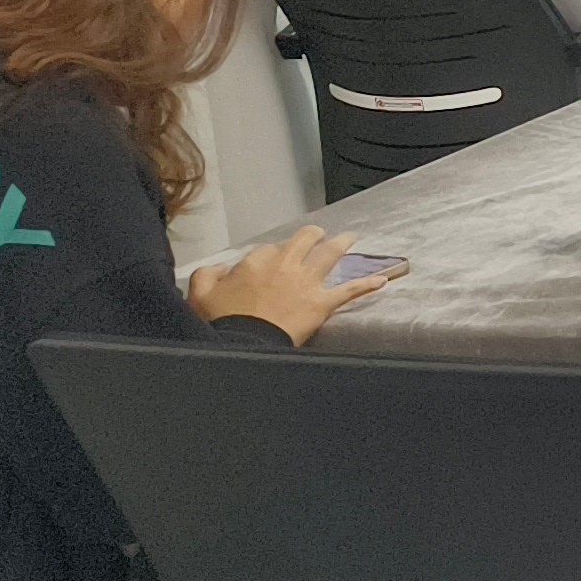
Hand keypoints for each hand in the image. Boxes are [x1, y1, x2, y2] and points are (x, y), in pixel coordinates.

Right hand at [188, 223, 400, 345]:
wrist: (244, 345)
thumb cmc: (222, 322)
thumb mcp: (199, 294)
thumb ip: (207, 274)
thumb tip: (220, 268)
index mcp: (256, 261)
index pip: (269, 248)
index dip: (271, 255)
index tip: (270, 263)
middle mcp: (285, 265)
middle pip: (304, 239)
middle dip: (312, 235)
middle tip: (317, 235)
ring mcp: (306, 283)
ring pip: (329, 255)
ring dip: (341, 244)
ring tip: (350, 237)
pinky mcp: (321, 303)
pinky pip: (349, 291)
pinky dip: (366, 285)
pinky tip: (381, 280)